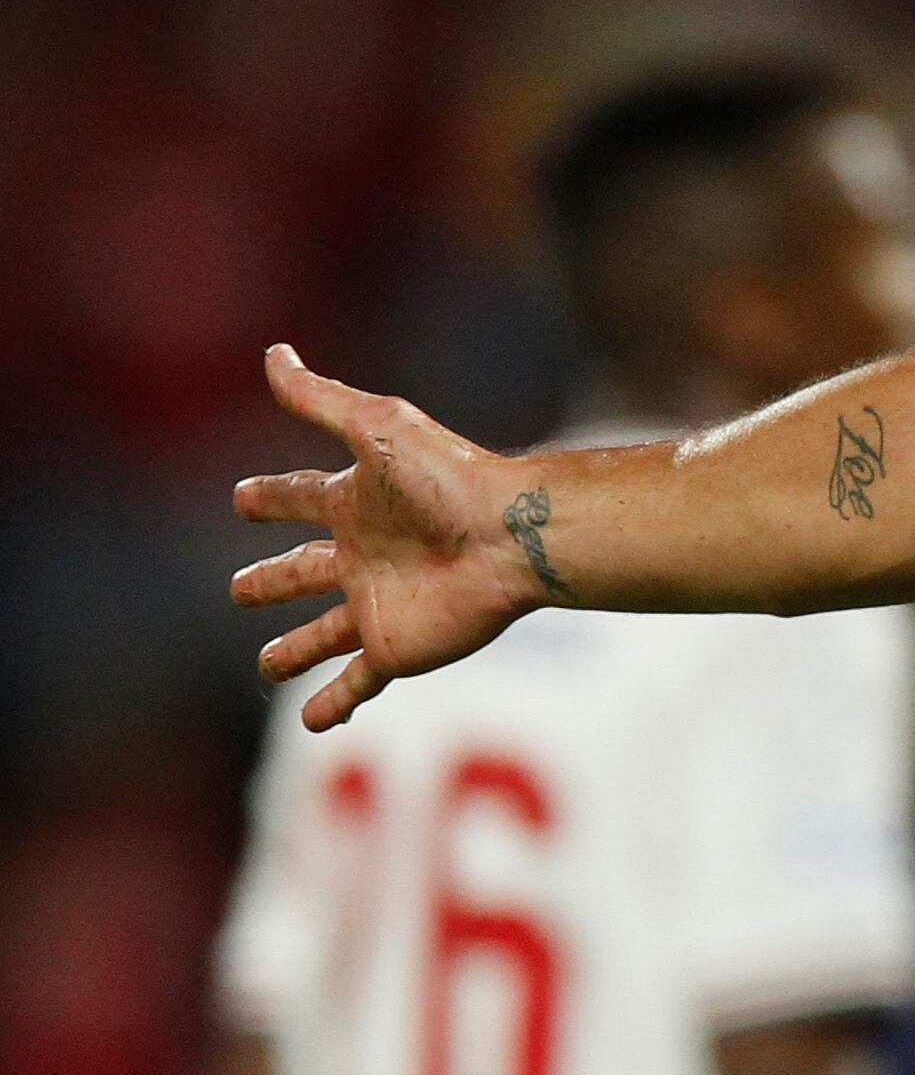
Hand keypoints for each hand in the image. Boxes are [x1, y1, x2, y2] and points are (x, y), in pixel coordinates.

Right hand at [229, 346, 546, 729]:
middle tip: (238, 587)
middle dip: (270, 579)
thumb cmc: (451, 478)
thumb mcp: (377, 428)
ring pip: (323, 632)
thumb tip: (274, 354)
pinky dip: (331, 703)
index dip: (269, 498)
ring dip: (294, 648)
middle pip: (303, 570)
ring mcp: (378, 604)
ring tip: (268, 663)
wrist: (515, 537)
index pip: (299, 497)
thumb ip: (320, 398)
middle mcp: (364, 555)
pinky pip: (356, 683)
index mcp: (357, 502)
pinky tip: (311, 720)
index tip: (242, 499)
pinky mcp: (396, 647)